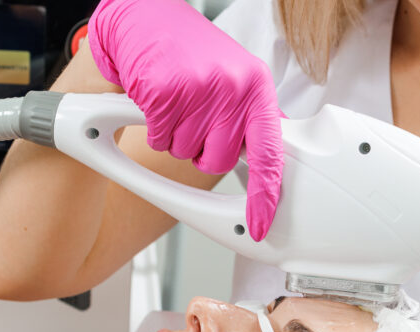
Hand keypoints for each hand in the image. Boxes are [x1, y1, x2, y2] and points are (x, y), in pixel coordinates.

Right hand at [87, 0, 283, 240]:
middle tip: (195, 121)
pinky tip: (159, 102)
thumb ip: (252, 120)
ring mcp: (198, 90)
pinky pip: (160, 139)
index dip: (266, 194)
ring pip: (185, 154)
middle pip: (218, 161)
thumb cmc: (191, 55)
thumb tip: (272, 164)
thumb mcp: (236, 81)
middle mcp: (233, 88)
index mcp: (256, 88)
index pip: (269, 153)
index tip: (260, 222)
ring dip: (176, 138)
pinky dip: (155, 129)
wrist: (147, 20)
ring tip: (177, 105)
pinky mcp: (164, 92)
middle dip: (202, 151)